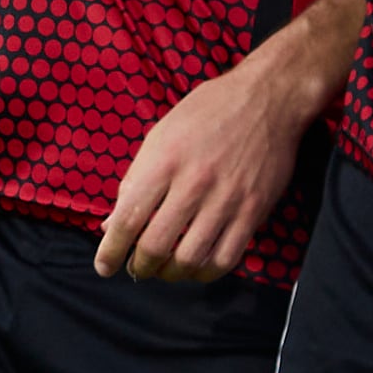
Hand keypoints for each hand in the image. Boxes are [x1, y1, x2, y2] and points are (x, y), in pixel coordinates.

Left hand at [94, 60, 313, 280]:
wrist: (268, 97)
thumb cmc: (209, 111)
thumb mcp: (161, 134)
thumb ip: (135, 180)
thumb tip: (111, 224)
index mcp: (165, 160)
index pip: (128, 219)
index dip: (111, 251)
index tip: (104, 266)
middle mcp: (194, 183)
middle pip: (156, 246)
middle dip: (139, 267)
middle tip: (136, 269)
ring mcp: (227, 199)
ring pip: (190, 259)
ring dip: (171, 274)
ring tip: (165, 270)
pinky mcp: (253, 211)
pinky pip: (227, 258)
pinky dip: (206, 272)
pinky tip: (196, 266)